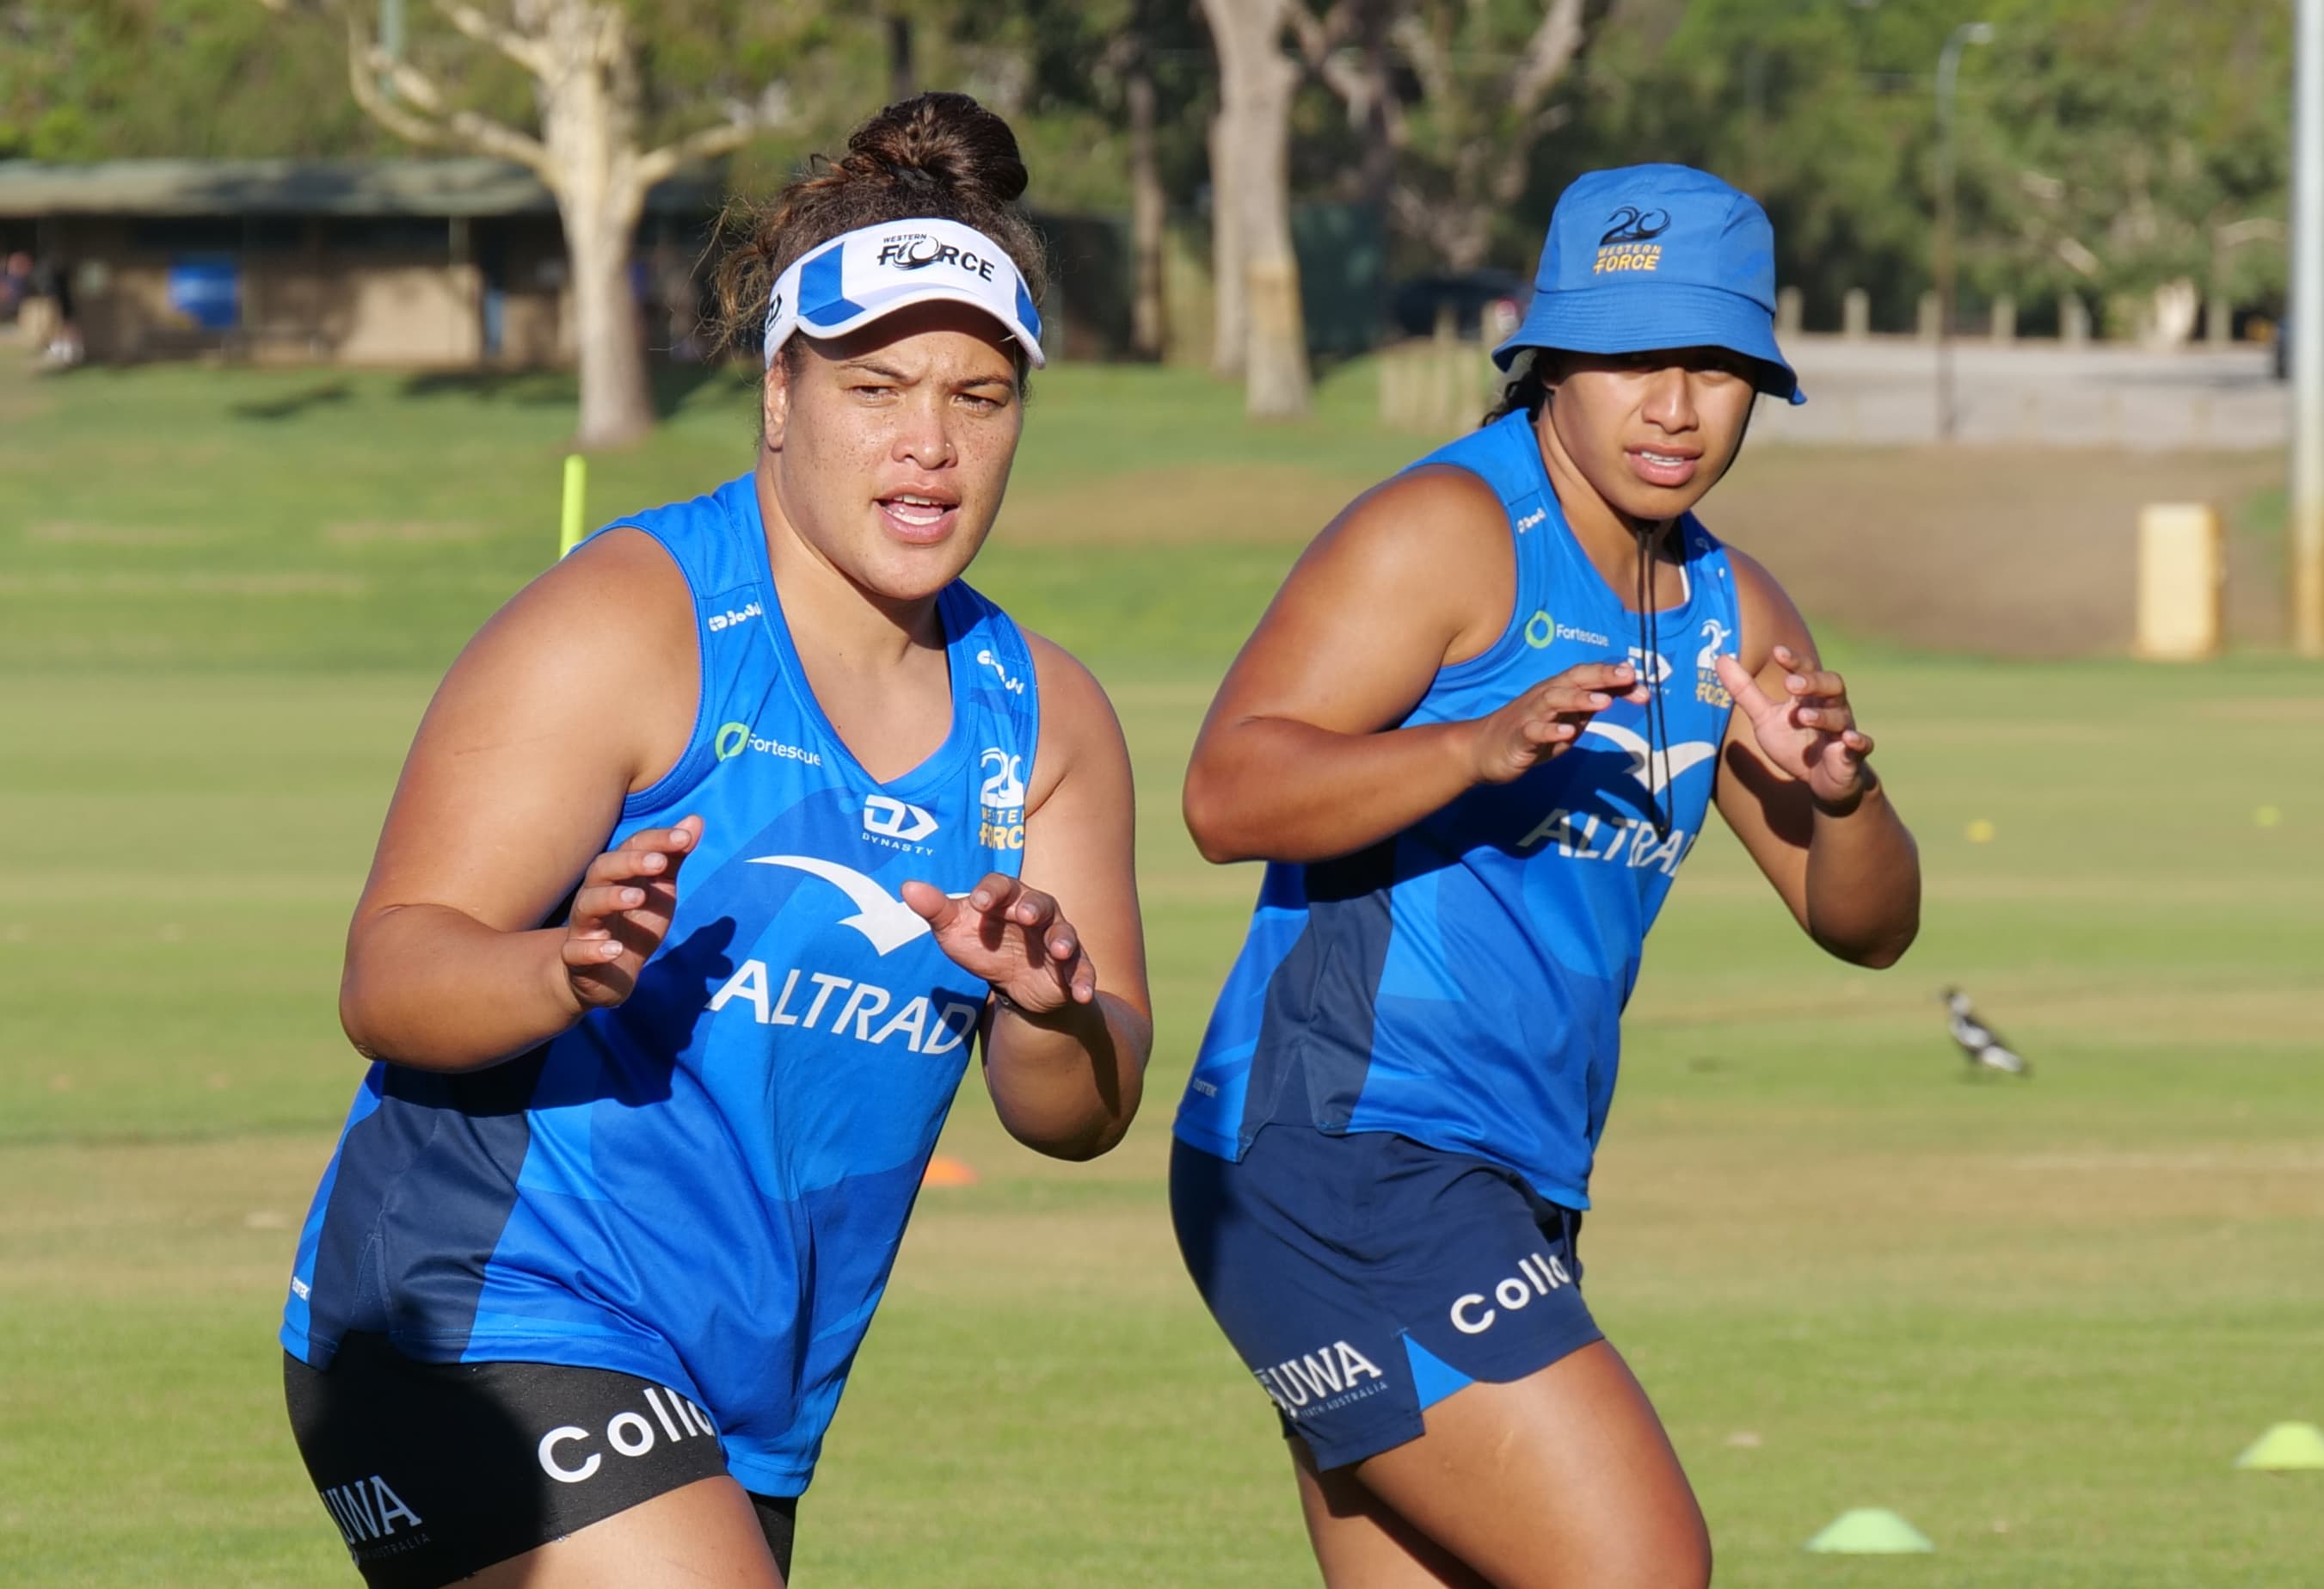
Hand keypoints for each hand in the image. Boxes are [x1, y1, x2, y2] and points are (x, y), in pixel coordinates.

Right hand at [557, 815, 701, 1009]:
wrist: (603, 976)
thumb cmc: (633, 924)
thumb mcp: (659, 891)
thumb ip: (674, 858)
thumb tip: (696, 819)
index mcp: (617, 876)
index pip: (632, 847)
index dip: (657, 840)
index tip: (686, 838)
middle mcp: (595, 895)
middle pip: (602, 869)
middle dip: (630, 862)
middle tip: (660, 863)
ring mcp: (585, 927)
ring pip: (587, 905)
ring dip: (611, 898)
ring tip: (637, 898)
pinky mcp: (578, 960)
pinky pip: (575, 952)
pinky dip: (593, 949)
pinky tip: (613, 949)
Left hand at [900, 874, 1095, 1016]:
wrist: (1012, 982)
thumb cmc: (982, 945)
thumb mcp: (954, 930)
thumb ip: (935, 909)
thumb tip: (907, 887)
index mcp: (1007, 898)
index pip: (1002, 885)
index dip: (991, 892)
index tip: (978, 903)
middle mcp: (1037, 913)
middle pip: (1040, 903)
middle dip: (1033, 908)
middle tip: (1024, 915)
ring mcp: (1057, 938)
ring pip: (1065, 933)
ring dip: (1063, 940)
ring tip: (1058, 951)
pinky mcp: (1071, 966)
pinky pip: (1082, 970)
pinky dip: (1084, 981)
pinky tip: (1082, 994)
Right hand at [1465, 661, 1650, 784]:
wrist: (1482, 750)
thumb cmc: (1529, 733)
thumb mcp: (1566, 721)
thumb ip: (1591, 708)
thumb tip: (1625, 692)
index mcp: (1559, 691)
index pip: (1589, 677)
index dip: (1614, 679)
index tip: (1642, 685)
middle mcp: (1545, 696)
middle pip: (1574, 679)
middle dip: (1601, 676)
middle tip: (1628, 675)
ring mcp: (1530, 715)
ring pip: (1555, 699)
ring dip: (1580, 699)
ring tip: (1604, 703)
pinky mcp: (1517, 736)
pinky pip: (1534, 730)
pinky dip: (1552, 730)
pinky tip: (1568, 733)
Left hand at [1714, 646, 1873, 807]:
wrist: (1822, 781)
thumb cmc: (1794, 744)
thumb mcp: (1765, 718)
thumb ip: (1744, 691)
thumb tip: (1720, 659)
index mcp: (1811, 696)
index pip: (1806, 670)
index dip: (1794, 661)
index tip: (1778, 652)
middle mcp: (1832, 707)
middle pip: (1832, 684)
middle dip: (1813, 682)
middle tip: (1790, 684)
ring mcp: (1844, 730)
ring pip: (1841, 716)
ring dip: (1822, 716)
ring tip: (1802, 717)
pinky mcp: (1853, 755)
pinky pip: (1862, 745)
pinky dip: (1857, 741)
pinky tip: (1848, 739)